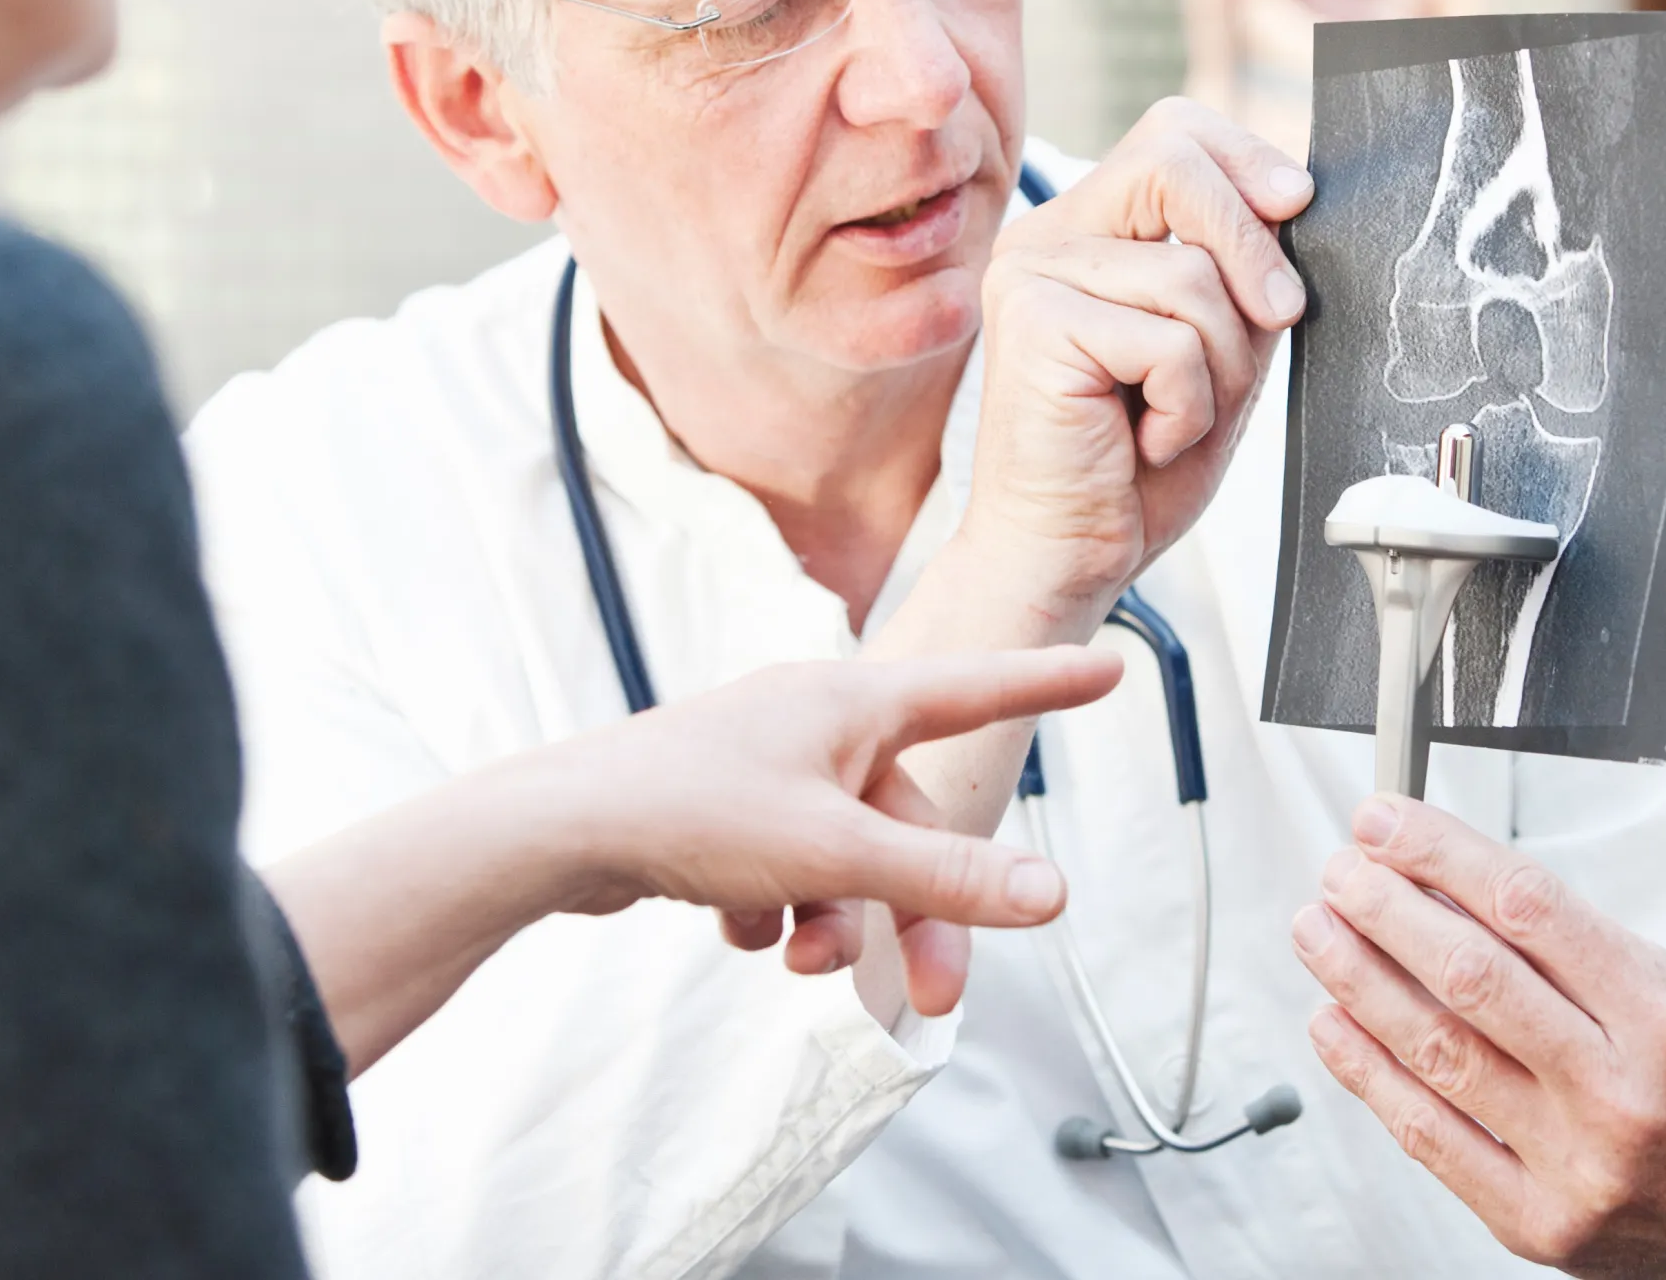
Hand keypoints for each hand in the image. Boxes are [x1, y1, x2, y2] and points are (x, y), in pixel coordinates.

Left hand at [593, 647, 1123, 1013]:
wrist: (555, 833)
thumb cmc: (689, 812)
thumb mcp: (837, 855)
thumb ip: (947, 877)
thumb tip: (1052, 893)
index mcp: (853, 701)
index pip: (977, 687)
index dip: (1047, 683)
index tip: (1110, 666)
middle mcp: (814, 719)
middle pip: (907, 821)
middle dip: (917, 911)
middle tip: (935, 999)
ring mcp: (766, 762)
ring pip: (845, 854)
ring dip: (837, 919)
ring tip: (797, 958)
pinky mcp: (721, 806)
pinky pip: (786, 866)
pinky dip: (776, 906)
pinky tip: (735, 922)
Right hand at [944, 98, 1312, 638]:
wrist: (1067, 556)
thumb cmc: (1135, 469)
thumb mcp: (1216, 351)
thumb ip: (1239, 275)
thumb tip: (1291, 200)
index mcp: (1086, 230)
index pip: (1171, 133)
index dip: (1244, 157)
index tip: (1296, 204)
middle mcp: (1046, 238)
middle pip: (1173, 161)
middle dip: (1250, 241)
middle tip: (1281, 313)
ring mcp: (1030, 275)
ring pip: (1189, 274)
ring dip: (1220, 364)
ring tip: (1175, 416)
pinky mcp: (1031, 324)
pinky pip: (1169, 341)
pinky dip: (1188, 405)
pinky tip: (1145, 439)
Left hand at [1290, 796, 1665, 1278]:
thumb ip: (1573, 950)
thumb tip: (1448, 886)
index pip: (1528, 908)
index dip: (1440, 855)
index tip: (1387, 823)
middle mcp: (1622, 1094)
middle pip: (1470, 977)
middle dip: (1385, 910)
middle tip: (1341, 871)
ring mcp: (1577, 1166)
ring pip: (1437, 1051)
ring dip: (1360, 980)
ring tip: (1321, 930)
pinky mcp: (1538, 1223)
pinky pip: (1430, 1136)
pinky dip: (1369, 1072)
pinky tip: (1336, 1024)